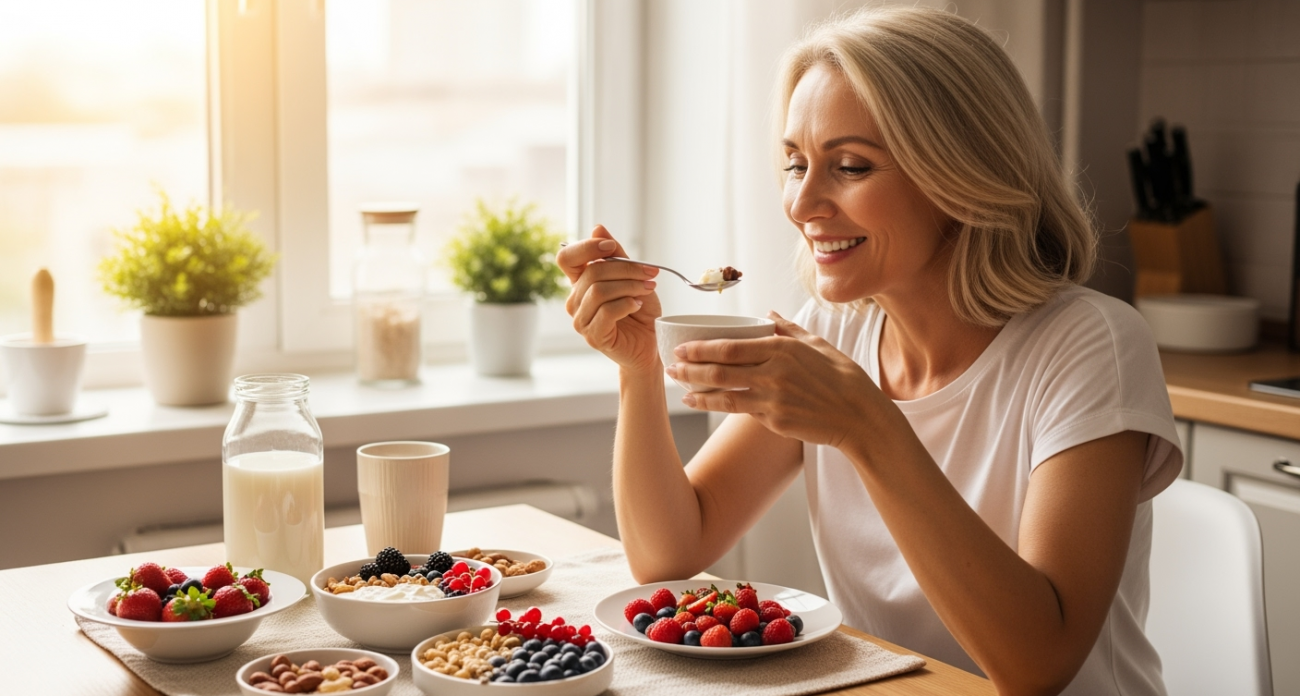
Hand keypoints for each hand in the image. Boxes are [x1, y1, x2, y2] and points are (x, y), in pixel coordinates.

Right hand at [559, 225, 662, 371]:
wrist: (651, 344)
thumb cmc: (640, 311)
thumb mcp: (632, 277)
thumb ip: (616, 255)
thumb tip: (598, 229)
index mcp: (580, 282)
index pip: (567, 257)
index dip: (586, 247)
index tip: (611, 248)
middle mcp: (575, 300)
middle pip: (592, 272)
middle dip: (626, 269)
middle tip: (650, 273)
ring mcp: (581, 320)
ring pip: (599, 291)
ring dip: (629, 286)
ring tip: (647, 289)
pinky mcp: (593, 335)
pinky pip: (606, 312)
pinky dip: (626, 304)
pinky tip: (637, 304)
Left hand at [667, 312, 886, 447]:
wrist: (860, 415)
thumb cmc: (842, 377)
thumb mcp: (818, 344)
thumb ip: (788, 329)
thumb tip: (767, 314)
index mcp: (782, 349)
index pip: (731, 347)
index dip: (701, 349)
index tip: (682, 348)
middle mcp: (773, 373)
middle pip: (720, 370)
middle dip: (690, 369)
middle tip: (671, 367)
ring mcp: (772, 399)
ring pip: (723, 394)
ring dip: (696, 390)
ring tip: (679, 387)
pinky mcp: (774, 420)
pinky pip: (738, 411)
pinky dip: (714, 405)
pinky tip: (699, 402)